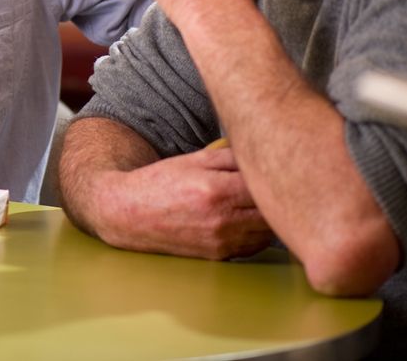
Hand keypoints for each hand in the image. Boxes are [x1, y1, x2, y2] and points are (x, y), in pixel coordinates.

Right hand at [96, 146, 273, 259]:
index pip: (264, 185)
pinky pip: (253, 246)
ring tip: (262, 201)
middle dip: (275, 197)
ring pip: (266, 232)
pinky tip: (249, 219)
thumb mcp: (193, 160)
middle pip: (271, 212)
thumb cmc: (158, 184)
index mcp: (216, 191)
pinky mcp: (218, 256)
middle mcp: (221, 220)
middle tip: (275, 185)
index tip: (277, 167)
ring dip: (269, 218)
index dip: (272, 175)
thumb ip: (229, 156)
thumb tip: (259, 151)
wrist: (129, 214)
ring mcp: (221, 242)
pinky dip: (258, 234)